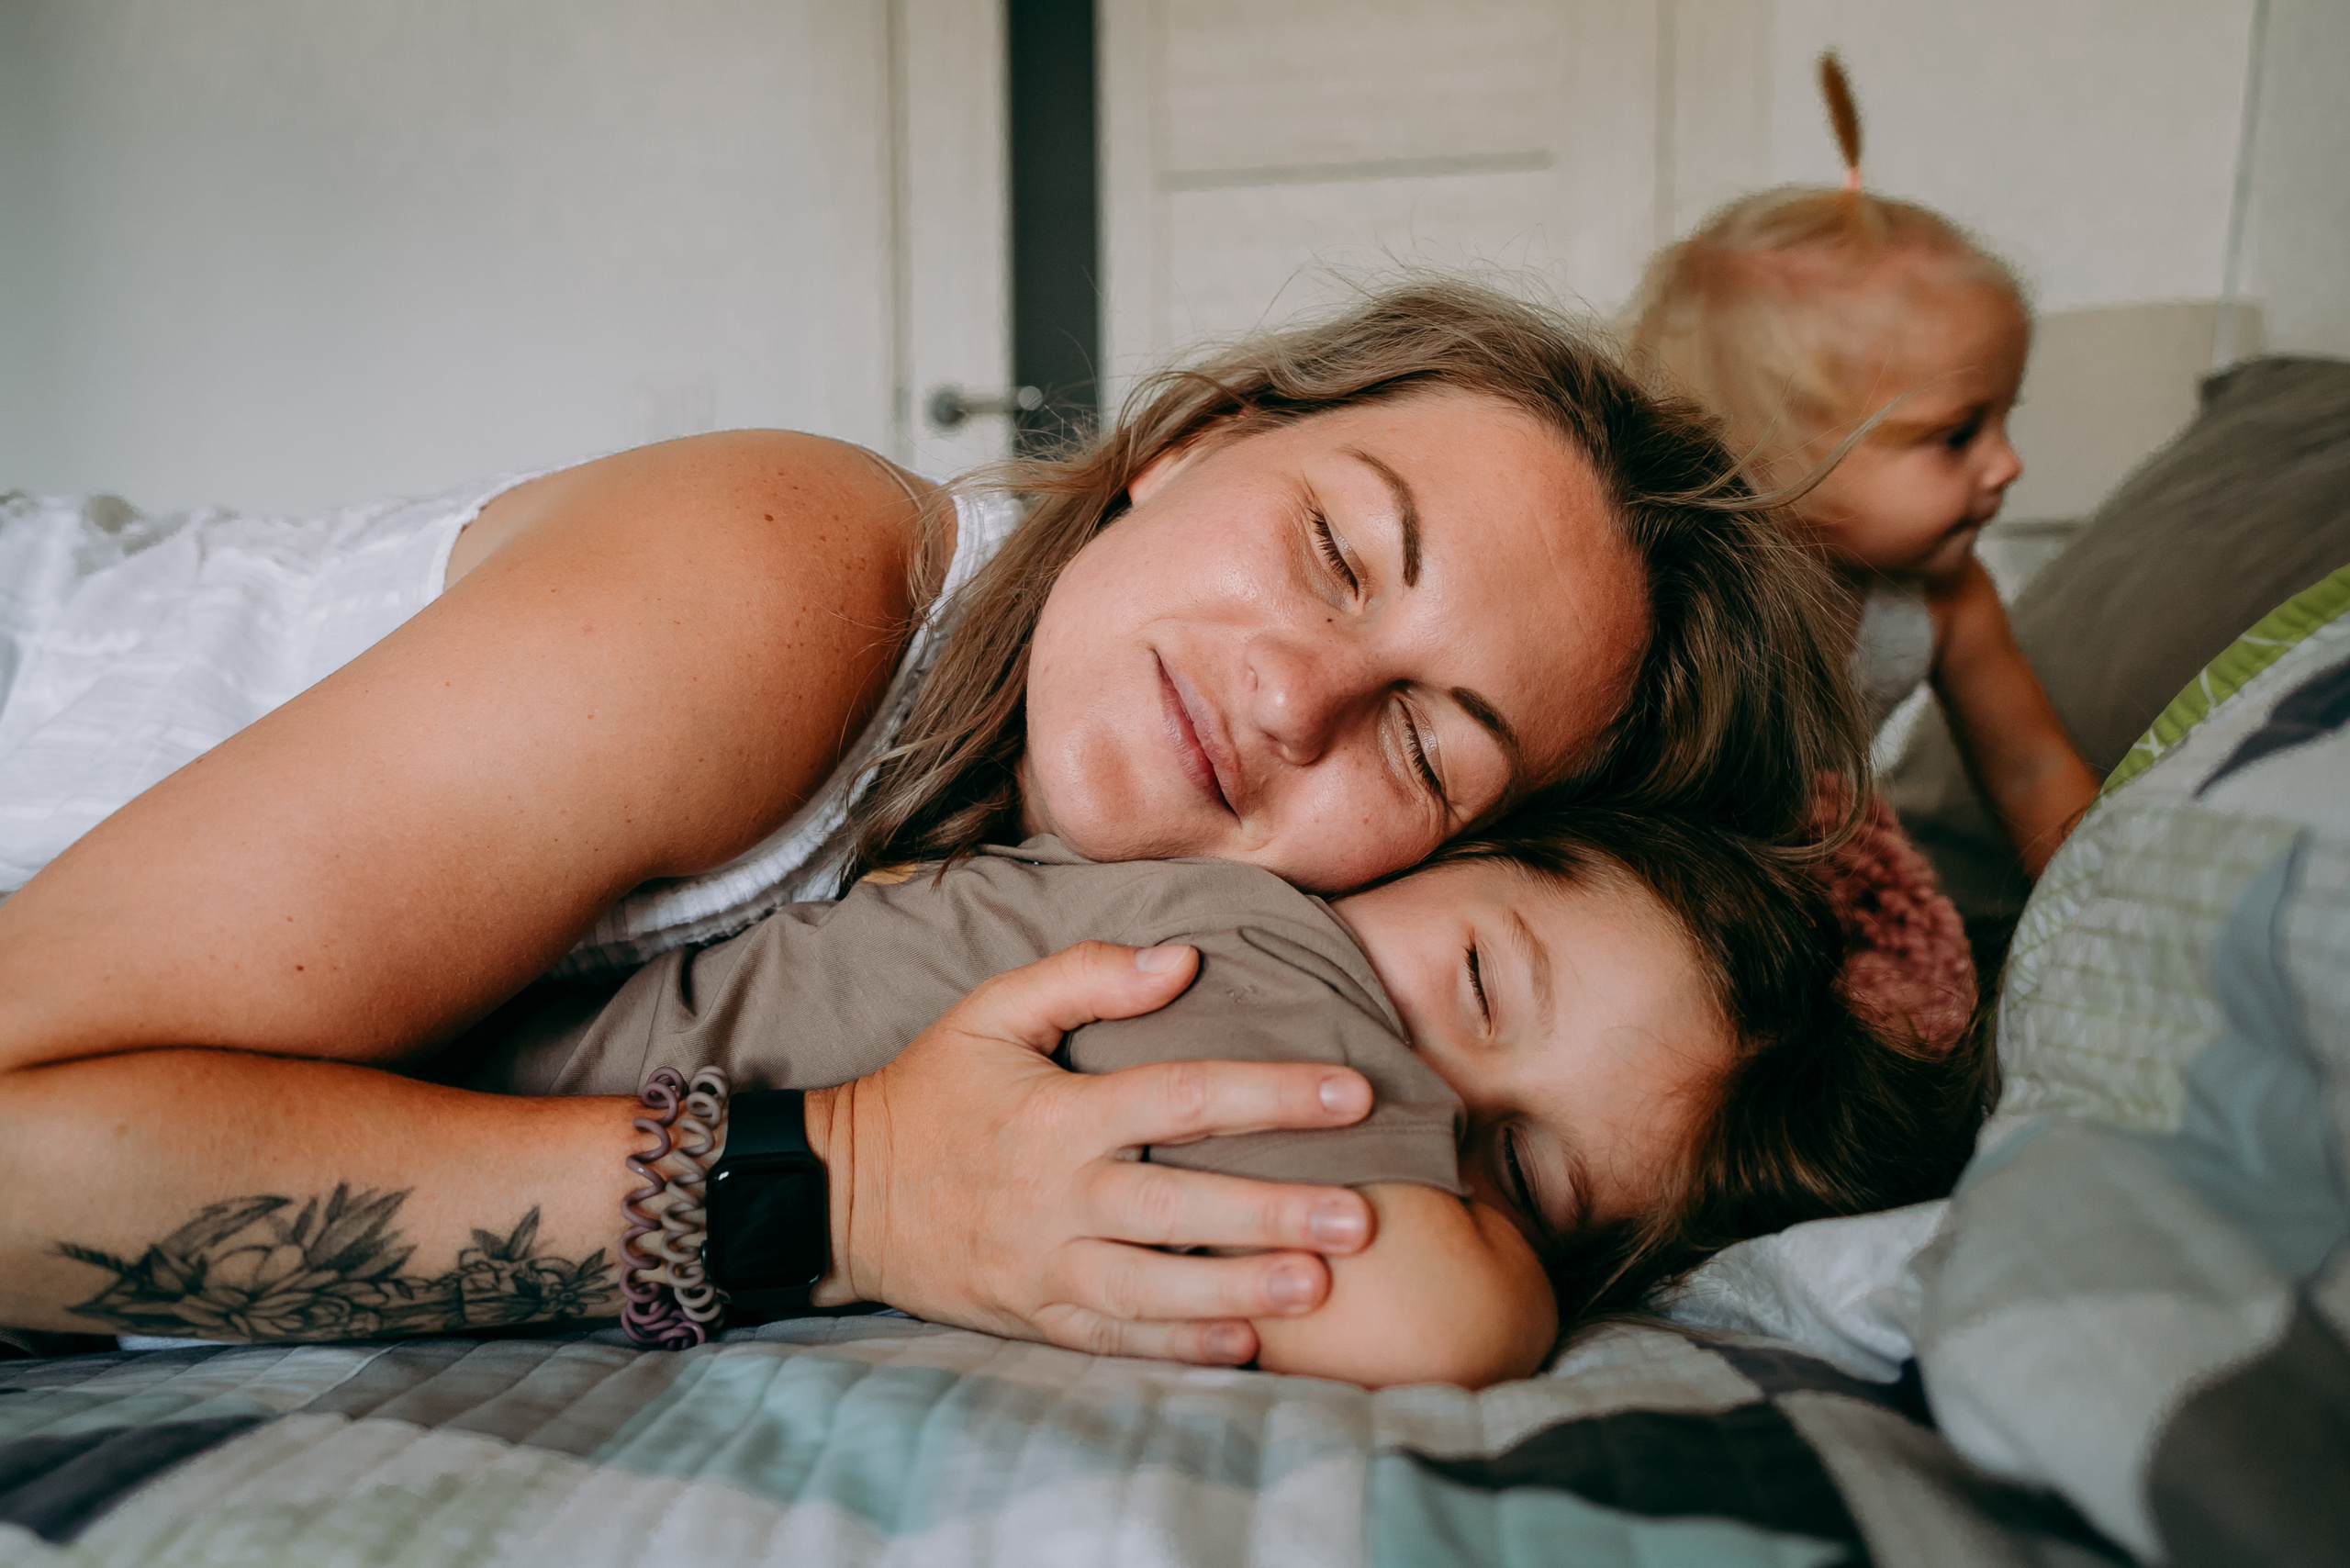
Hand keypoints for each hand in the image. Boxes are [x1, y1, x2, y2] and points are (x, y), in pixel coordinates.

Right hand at [804, 941, 1376, 1363]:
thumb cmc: (930, 1091)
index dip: (1271, 1094)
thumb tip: (1184, 958)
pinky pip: (1114, 1340)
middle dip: (1276, 1214)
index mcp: (1058, 1114)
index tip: (1353, 1092)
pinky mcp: (1031, 1317)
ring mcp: (1043, 1266)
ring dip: (1239, 1292)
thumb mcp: (990, 1011)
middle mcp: (1056, 1196)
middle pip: (1181, 1207)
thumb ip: (1086, 973)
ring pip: (1154, 1288)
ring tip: (1318, 1289)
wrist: (840, 1194)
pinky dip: (1175, 1349)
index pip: (1181, 1098)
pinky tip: (1244, 1351)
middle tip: (1363, 1218)